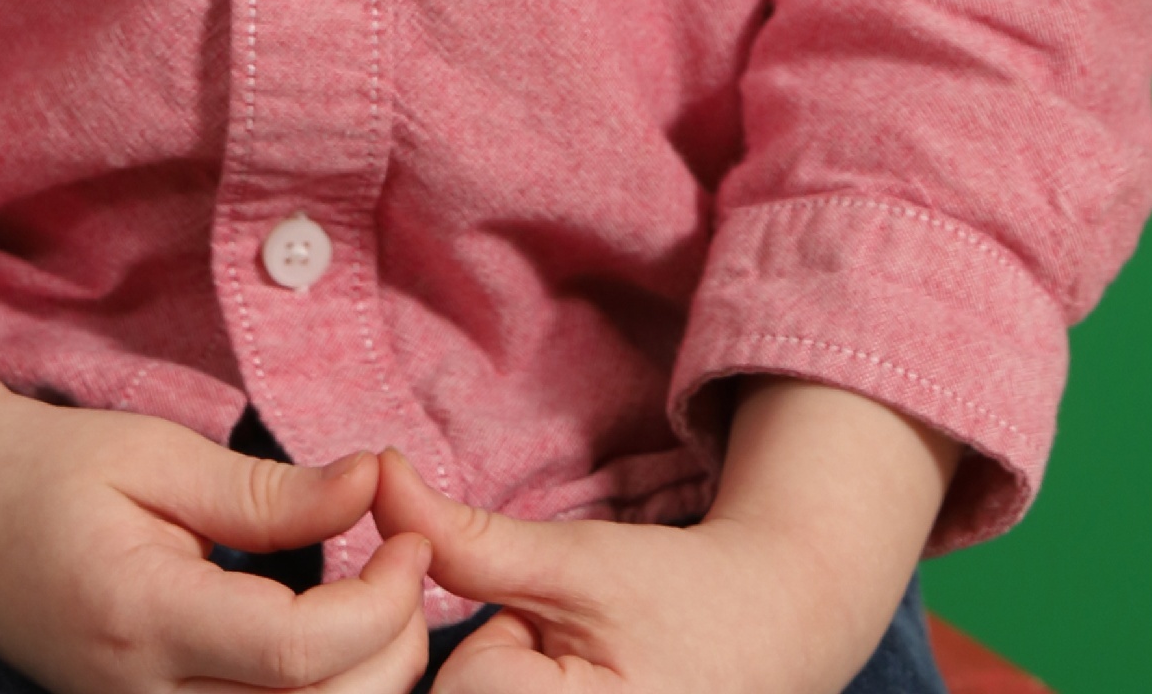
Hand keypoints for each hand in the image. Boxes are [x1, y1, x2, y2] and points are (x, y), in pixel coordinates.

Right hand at [0, 288, 435, 693]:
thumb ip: (267, 491)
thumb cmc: (47, 466)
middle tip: (407, 555)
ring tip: (379, 592)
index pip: (297, 654)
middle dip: (391, 646)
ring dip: (364, 678)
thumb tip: (374, 486)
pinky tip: (336, 636)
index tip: (412, 530)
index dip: (380, 600)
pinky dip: (318, 692)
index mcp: (141, 617)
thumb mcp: (156, 453)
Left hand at [372, 383, 957, 693]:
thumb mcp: (574, 559)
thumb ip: (468, 537)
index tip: (565, 630)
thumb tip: (377, 479)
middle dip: (495, 677)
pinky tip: (585, 689)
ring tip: (585, 685)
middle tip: (575, 664)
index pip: (464, 684)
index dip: (497, 639)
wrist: (774, 636)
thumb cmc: (678, 597)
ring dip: (506, 693)